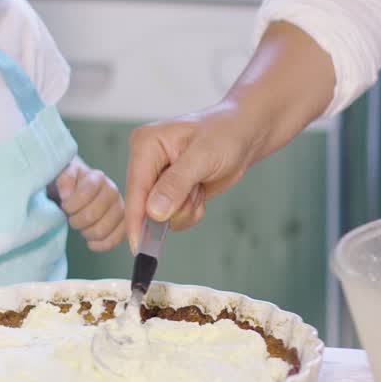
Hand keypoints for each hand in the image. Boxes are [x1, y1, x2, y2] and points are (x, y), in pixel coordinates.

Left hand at [55, 157, 123, 251]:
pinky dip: (100, 245)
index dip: (71, 205)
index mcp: (97, 178)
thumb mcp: (62, 175)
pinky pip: (116, 240)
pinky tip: (91, 242)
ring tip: (82, 228)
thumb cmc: (72, 185)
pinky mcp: (124, 224)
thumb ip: (64, 180)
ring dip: (87, 233)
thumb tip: (67, 195)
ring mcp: (120, 208)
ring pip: (102, 230)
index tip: (65, 206)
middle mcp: (113, 191)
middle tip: (72, 219)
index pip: (84, 194)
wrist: (81, 192)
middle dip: (76, 221)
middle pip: (92, 215)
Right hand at [124, 101, 265, 251]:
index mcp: (146, 144)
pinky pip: (174, 216)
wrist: (245, 134)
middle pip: (146, 206)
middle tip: (196, 191)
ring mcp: (158, 177)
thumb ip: (176, 184)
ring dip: (186, 208)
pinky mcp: (170, 190)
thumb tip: (153, 212)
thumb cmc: (226, 134)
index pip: (135, 189)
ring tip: (200, 186)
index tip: (140, 248)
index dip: (137, 219)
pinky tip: (201, 191)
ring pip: (162, 215)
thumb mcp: (203, 157)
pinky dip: (191, 210)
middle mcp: (147, 160)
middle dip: (174, 207)